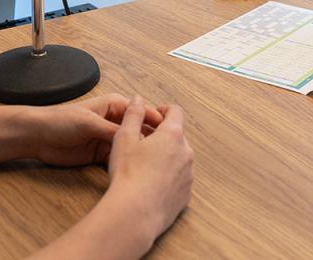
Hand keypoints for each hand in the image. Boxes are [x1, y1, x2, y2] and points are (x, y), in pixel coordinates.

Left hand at [30, 93, 161, 166]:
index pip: (142, 112)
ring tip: (155, 164)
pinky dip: (127, 163)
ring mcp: (108, 138)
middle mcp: (114, 121)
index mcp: (114, 105)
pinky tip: (137, 170)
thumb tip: (135, 137)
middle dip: (151, 140)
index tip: (169, 134)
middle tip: (165, 153)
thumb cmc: (60, 120)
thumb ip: (112, 130)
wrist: (38, 137)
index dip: (156, 122)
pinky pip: (119, 158)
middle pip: (140, 130)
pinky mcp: (101, 154)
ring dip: (140, 153)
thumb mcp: (89, 123)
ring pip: (131, 146)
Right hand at [105, 96, 192, 234]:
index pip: (176, 112)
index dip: (164, 110)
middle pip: (178, 136)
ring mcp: (188, 175)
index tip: (154, 115)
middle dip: (163, 136)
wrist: (135, 212)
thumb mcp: (124, 137)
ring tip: (145, 167)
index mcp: (172, 135)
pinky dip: (169, 178)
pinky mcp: (186, 194)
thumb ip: (133, 114)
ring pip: (179, 158)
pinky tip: (151, 184)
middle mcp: (186, 153)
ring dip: (167, 158)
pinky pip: (179, 179)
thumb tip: (138, 100)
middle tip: (143, 143)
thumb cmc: (128, 175)